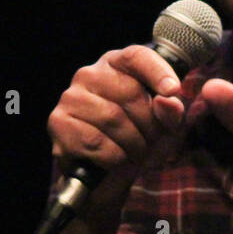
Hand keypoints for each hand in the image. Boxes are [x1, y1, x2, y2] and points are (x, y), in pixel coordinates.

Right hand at [47, 45, 186, 201]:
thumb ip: (170, 111)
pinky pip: (95, 141)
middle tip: (151, 141)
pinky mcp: (59, 123)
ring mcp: (71, 98)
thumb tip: (168, 99)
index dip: (157, 71)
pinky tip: (114, 160)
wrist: (107, 177)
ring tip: (135, 152)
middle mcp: (89, 75)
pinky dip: (114, 157)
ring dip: (133, 144)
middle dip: (149, 124)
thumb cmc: (137, 141)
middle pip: (130, 92)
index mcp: (116, 66)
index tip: (173, 90)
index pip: (136, 57)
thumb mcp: (163, 127)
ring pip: (113, 118)